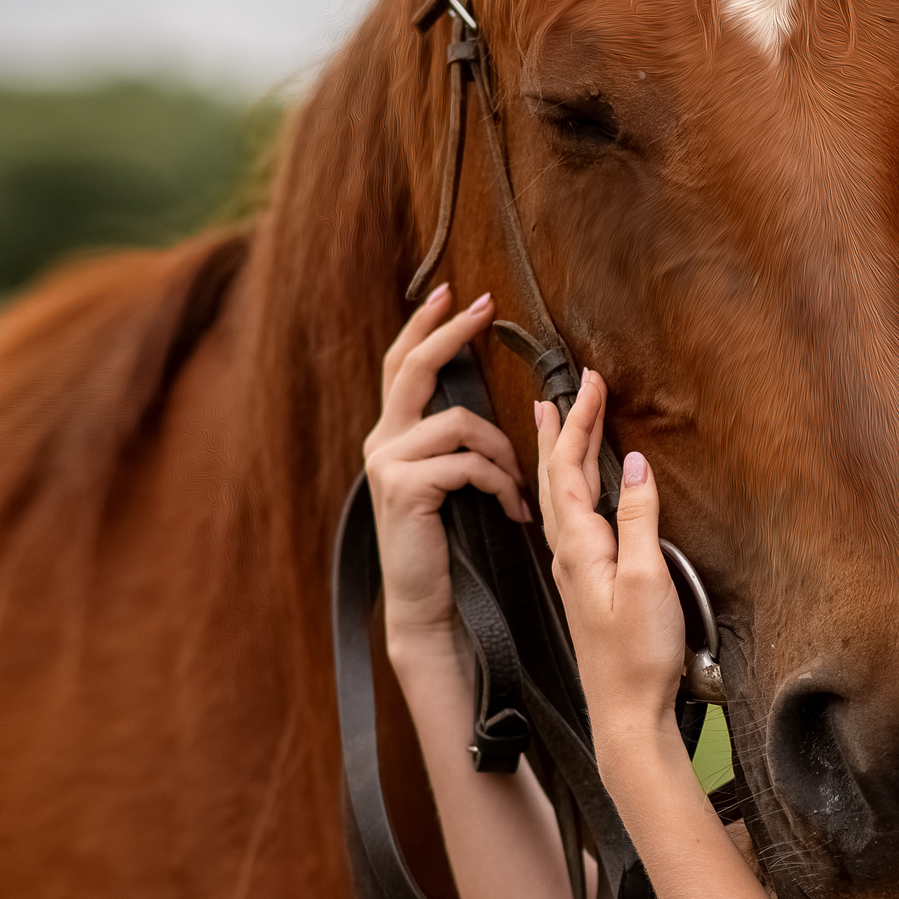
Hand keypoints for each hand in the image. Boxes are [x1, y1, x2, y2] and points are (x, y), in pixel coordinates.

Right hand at [366, 285, 528, 657]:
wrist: (428, 605)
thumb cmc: (450, 546)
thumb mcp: (450, 483)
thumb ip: (456, 443)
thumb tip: (485, 406)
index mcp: (392, 436)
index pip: (402, 366)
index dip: (425, 326)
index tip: (454, 293)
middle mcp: (381, 442)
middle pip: (413, 370)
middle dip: (450, 333)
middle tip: (485, 305)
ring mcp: (388, 463)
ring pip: (461, 425)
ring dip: (503, 454)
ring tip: (518, 491)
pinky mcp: (405, 487)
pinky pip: (468, 462)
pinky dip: (500, 484)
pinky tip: (512, 511)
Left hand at [536, 371, 684, 763]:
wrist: (625, 715)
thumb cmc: (639, 656)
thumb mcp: (647, 581)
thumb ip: (640, 520)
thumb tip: (636, 465)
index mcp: (579, 546)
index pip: (570, 469)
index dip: (579, 422)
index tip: (588, 382)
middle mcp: (569, 553)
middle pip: (556, 477)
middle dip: (561, 429)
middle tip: (562, 388)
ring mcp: (574, 570)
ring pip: (558, 497)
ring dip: (559, 456)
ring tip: (555, 423)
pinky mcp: (586, 586)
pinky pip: (569, 520)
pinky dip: (569, 488)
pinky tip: (576, 490)